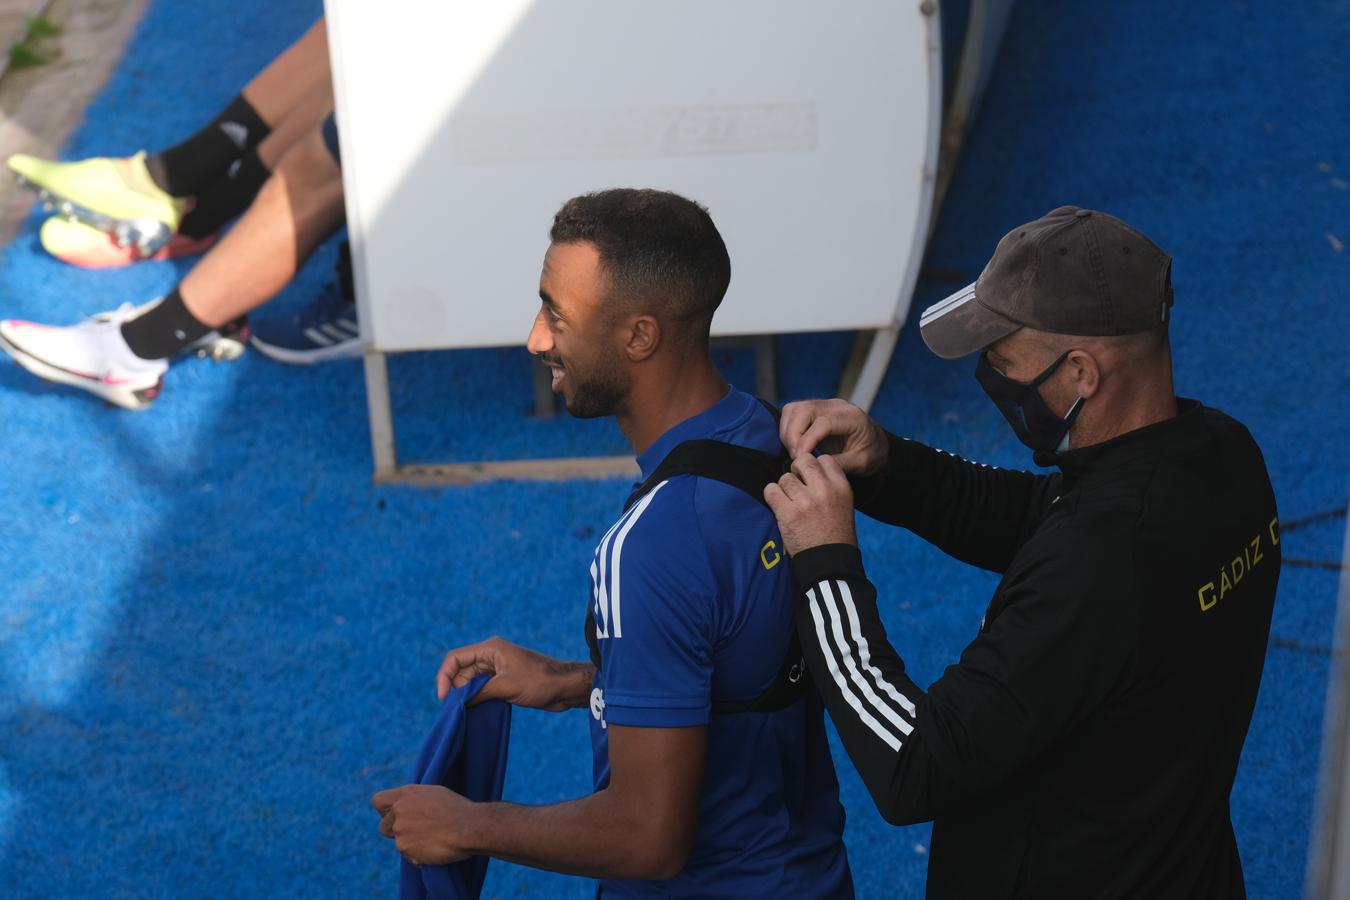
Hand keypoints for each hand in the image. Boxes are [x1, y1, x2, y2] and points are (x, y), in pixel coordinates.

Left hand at [373, 784, 472, 866]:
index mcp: (406, 793)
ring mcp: (400, 830)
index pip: (378, 801)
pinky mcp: (405, 848)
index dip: (385, 811)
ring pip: (399, 843)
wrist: (469, 827)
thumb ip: (415, 800)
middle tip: (417, 833)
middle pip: (384, 827)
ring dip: (411, 844)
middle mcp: (399, 810)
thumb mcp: (434, 793)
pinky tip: (436, 849)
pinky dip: (420, 856)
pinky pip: (409, 857)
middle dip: (396, 832)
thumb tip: (408, 807)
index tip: (395, 816)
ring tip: (433, 840)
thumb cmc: (458, 809)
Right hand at [437, 637, 591, 709]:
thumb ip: (478, 693)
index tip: (444, 698)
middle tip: (454, 711)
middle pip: (461, 672)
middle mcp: (491, 656)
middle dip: (454, 689)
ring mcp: (497, 670)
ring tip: (462, 714)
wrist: (564, 688)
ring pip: (470, 683)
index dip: (445, 677)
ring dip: (465, 697)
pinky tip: (472, 712)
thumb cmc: (539, 682)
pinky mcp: (503, 682)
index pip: (456, 658)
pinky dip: (475, 700)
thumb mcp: (505, 687)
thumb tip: (457, 703)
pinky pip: (481, 690)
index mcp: (490, 649)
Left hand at [763, 454, 857, 555]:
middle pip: (803, 461)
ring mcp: (806, 501)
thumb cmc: (836, 534)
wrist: (830, 563)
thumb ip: (830, 484)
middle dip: (796, 470)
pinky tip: (778, 505)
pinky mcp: (788, 513)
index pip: (824, 459)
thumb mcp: (844, 504)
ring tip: (790, 502)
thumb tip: (808, 469)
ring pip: (785, 477)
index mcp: (841, 487)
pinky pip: (771, 490)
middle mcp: (825, 490)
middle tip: (796, 485)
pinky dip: (771, 496)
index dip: (814, 466)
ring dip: (784, 488)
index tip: (810, 478)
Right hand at [779, 399, 888, 475]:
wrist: (876, 443)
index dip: (807, 440)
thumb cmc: (871, 453)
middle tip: (796, 457)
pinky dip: (787, 429)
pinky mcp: (813, 409)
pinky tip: (795, 446)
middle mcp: (836, 406)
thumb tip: (813, 465)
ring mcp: (823, 405)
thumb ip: (839, 463)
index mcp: (852, 417)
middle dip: (793, 435)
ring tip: (795, 453)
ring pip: (793, 409)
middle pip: (803, 410)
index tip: (800, 458)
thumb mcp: (862, 463)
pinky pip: (791, 413)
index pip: (823, 422)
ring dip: (787, 432)